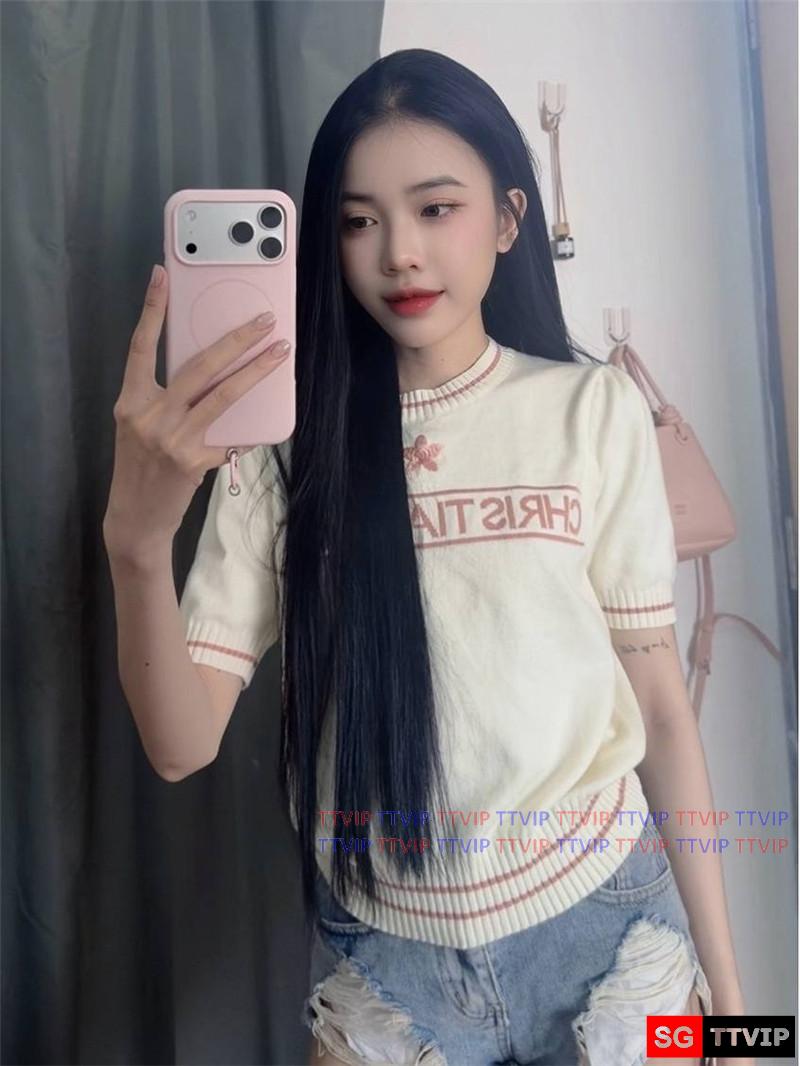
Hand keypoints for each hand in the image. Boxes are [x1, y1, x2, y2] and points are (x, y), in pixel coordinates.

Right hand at [103, 264, 291, 559]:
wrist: (134, 518)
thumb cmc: (140, 468)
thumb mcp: (141, 427)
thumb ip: (166, 399)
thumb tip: (211, 371)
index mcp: (131, 401)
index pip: (140, 347)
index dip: (152, 310)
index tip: (162, 276)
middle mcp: (149, 415)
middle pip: (198, 366)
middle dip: (235, 339)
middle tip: (263, 318)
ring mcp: (172, 438)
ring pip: (223, 395)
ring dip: (257, 371)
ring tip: (280, 351)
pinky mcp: (193, 461)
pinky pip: (231, 437)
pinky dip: (249, 430)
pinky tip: (268, 424)